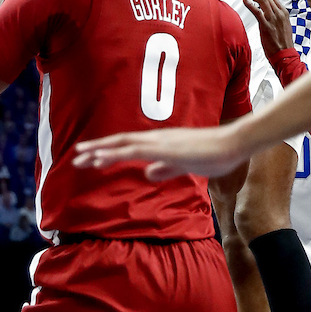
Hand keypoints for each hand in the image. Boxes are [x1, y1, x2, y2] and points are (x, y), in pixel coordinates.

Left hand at [74, 124, 240, 179]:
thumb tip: (148, 173)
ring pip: (123, 144)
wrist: (234, 144)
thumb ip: (166, 169)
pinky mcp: (166, 148)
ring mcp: (161, 141)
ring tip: (81, 158)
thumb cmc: (215, 155)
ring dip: (100, 151)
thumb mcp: (186, 166)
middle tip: (76, 157)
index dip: (109, 149)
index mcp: (162, 142)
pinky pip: (135, 151)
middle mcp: (157, 138)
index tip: (91, 156)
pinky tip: (103, 159)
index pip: (129, 145)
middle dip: (97, 149)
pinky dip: (116, 153)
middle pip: (120, 141)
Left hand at [241, 0, 293, 56]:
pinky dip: (250, 4)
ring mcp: (273, 19)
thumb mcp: (284, 26)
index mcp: (284, 13)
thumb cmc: (283, 43)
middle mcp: (279, 14)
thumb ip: (277, 18)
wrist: (285, 55)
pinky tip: (245, 1)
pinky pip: (257, 12)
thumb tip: (268, 13)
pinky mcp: (266, 26)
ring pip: (262, 0)